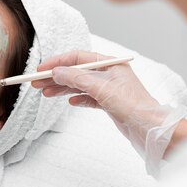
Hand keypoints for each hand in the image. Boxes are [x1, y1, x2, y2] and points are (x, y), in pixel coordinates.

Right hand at [32, 51, 186, 176]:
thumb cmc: (132, 105)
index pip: (78, 58)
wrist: (149, 128)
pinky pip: (88, 98)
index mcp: (110, 64)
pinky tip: (69, 102)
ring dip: (62, 88)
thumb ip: (77, 78)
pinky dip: (77, 99)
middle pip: (76, 71)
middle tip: (36, 83)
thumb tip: (57, 72)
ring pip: (79, 85)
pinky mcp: (109, 103)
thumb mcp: (101, 88)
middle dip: (56, 77)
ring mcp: (109, 89)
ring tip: (45, 93)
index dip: (58, 63)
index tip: (41, 69)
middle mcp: (109, 74)